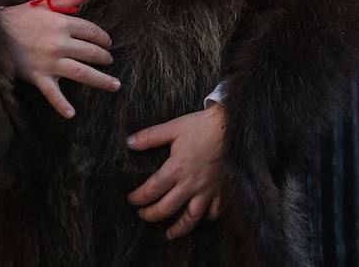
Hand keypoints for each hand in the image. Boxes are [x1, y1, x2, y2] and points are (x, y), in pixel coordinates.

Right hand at [0, 0, 117, 118]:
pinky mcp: (38, 77)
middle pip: (90, 52)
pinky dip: (62, 105)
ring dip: (100, 80)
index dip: (103, 38)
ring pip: (81, 73)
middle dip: (104, 58)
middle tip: (110, 61)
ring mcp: (50, 62)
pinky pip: (52, 94)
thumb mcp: (45, 3)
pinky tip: (72, 114)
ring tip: (114, 85)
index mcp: (63, 23)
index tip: (108, 43)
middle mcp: (60, 43)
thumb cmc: (21, 17)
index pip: (91, 31)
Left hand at [127, 105, 225, 239]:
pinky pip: (214, 212)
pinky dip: (207, 219)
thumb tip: (129, 142)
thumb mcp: (173, 127)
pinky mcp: (221, 191)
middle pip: (167, 208)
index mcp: (177, 168)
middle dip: (151, 215)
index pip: (152, 190)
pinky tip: (200, 219)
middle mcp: (191, 184)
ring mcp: (207, 190)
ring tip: (169, 234)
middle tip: (142, 215)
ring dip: (178, 229)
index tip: (130, 199)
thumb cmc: (200, 126)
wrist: (229, 125)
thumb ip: (150, 136)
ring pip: (191, 218)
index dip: (138, 197)